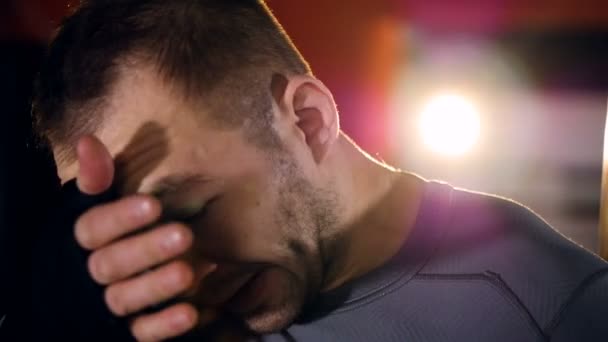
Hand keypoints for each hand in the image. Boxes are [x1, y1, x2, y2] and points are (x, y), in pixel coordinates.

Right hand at [73, 135, 216, 340]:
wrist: (71, 293)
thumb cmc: (93, 239)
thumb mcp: (88, 207)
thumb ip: (95, 182)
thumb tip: (89, 142)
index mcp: (77, 242)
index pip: (91, 229)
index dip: (120, 217)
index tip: (152, 204)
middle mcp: (88, 274)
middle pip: (111, 264)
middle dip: (146, 250)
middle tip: (184, 235)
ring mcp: (106, 305)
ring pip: (125, 298)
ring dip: (156, 286)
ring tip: (189, 273)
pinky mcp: (124, 331)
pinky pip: (142, 333)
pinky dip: (164, 325)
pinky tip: (191, 314)